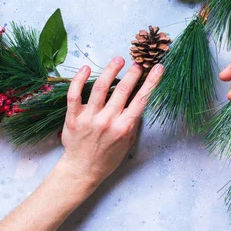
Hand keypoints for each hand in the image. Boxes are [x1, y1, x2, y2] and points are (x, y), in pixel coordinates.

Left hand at [59, 57, 163, 188]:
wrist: (83, 170)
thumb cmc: (108, 157)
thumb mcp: (128, 142)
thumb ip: (133, 121)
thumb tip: (139, 99)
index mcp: (124, 127)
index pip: (141, 99)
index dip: (151, 81)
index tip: (158, 68)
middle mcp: (107, 121)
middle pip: (123, 90)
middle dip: (133, 73)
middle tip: (138, 62)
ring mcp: (89, 118)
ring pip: (100, 87)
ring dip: (111, 70)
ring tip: (119, 59)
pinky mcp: (73, 117)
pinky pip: (75, 94)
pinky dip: (79, 79)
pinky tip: (86, 68)